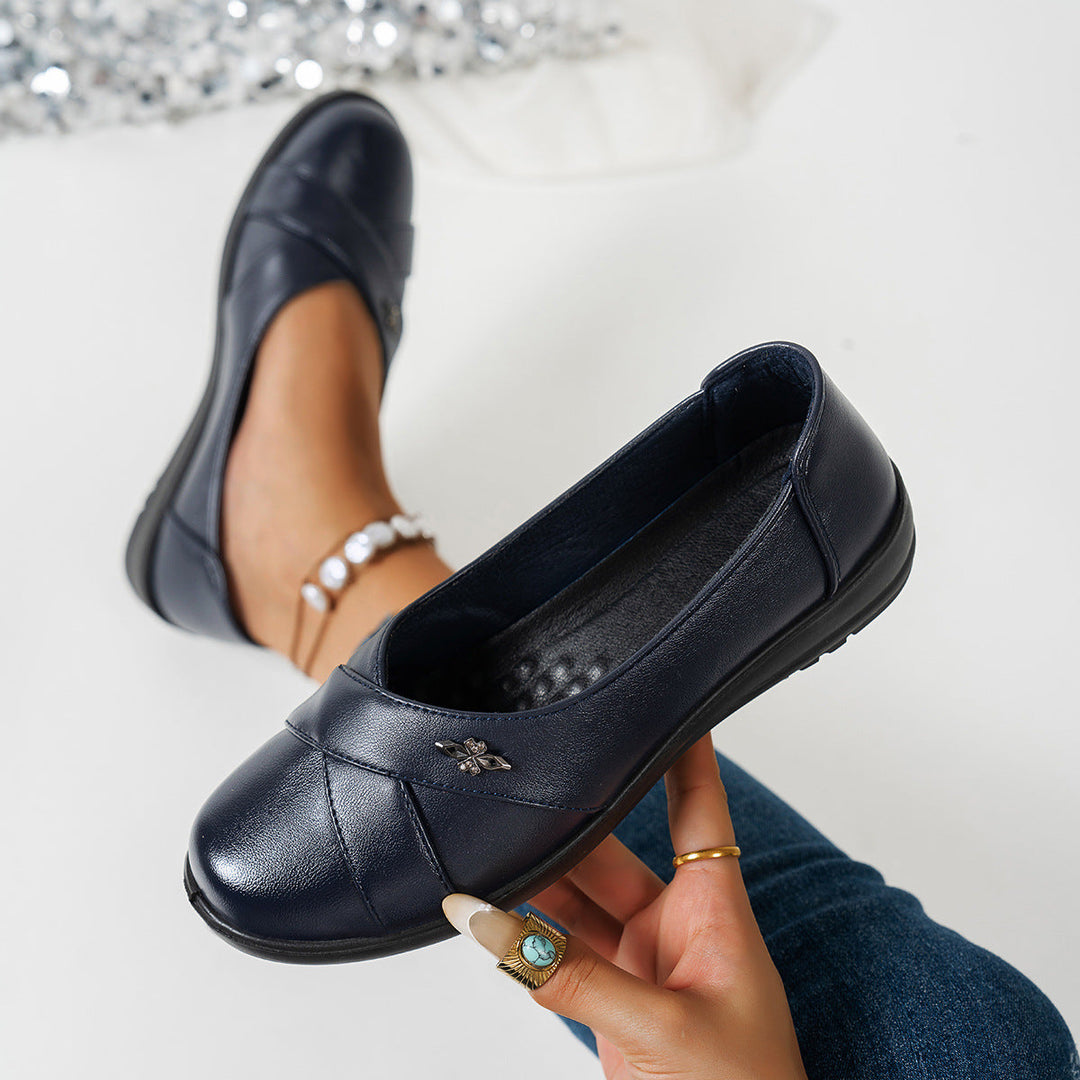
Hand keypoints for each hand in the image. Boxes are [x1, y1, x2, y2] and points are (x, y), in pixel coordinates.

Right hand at [443, 736, 807, 1079]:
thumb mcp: (659, 1027)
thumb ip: (568, 976)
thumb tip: (490, 925)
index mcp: (715, 909)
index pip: (700, 807)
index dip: (687, 752)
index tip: (672, 698)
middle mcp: (677, 922)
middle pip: (613, 849)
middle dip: (568, 823)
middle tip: (518, 789)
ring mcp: (641, 960)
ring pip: (577, 898)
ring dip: (534, 881)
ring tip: (485, 851)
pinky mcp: (612, 997)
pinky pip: (558, 950)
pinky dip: (524, 937)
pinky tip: (491, 916)